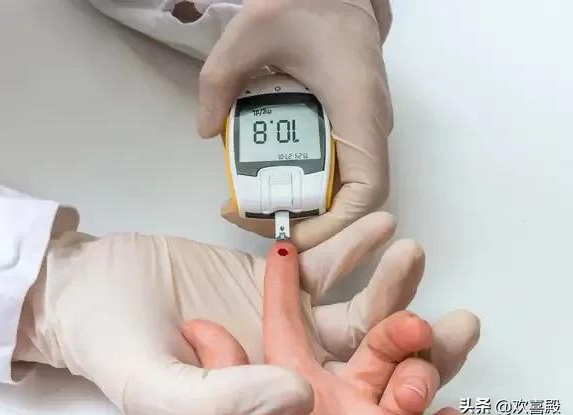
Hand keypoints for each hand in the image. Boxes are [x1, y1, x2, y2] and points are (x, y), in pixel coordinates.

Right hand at [13, 212, 478, 414]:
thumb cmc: (109, 345)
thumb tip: (299, 399)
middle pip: (361, 370)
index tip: (430, 387)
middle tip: (453, 326)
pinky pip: (322, 268)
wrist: (88, 286)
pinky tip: (378, 226)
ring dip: (387, 286)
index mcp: (264, 414)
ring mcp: (281, 327)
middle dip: (410, 348)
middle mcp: (281, 375)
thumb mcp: (158, 388)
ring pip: (350, 314)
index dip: (391, 411)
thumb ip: (224, 400)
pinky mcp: (272, 284)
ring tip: (413, 256)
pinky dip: (350, 246)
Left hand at [199, 0, 393, 249]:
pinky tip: (267, 176)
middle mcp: (368, 127)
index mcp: (358, 110)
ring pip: (341, 188)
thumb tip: (207, 131)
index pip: (367, 190)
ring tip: (252, 203)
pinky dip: (302, 182)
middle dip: (305, 223)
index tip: (289, 232)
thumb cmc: (305, 3)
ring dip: (301, 205)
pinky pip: (332, 167)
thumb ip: (220, 80)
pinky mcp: (347, 123)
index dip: (335, 227)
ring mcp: (359, 127)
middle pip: (351, 200)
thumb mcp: (250, 33)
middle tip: (250, 217)